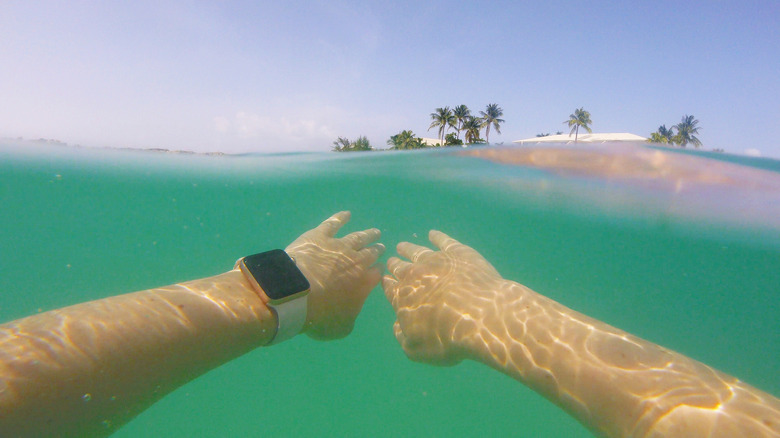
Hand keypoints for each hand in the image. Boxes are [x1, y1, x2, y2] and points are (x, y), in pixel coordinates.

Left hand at [286, 211, 384, 339]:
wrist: (295, 294)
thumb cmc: (319, 317)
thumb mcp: (341, 327)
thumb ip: (351, 316)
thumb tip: (353, 307)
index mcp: (363, 284)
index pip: (376, 274)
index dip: (378, 270)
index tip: (380, 268)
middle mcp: (356, 262)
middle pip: (370, 253)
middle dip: (377, 250)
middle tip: (381, 246)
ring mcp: (338, 246)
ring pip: (358, 237)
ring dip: (367, 234)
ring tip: (375, 232)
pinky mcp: (319, 236)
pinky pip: (333, 224)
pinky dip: (341, 218)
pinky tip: (347, 214)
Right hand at [382, 231, 506, 364]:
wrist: (481, 316)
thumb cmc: (447, 338)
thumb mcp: (416, 350)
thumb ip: (401, 337)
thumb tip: (397, 325)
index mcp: (401, 297)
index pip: (389, 288)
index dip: (387, 284)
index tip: (385, 279)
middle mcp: (414, 275)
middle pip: (400, 267)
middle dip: (394, 265)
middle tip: (391, 261)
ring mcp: (436, 261)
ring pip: (417, 251)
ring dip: (408, 249)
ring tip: (401, 246)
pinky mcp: (458, 252)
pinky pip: (444, 240)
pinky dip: (438, 236)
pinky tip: (434, 234)